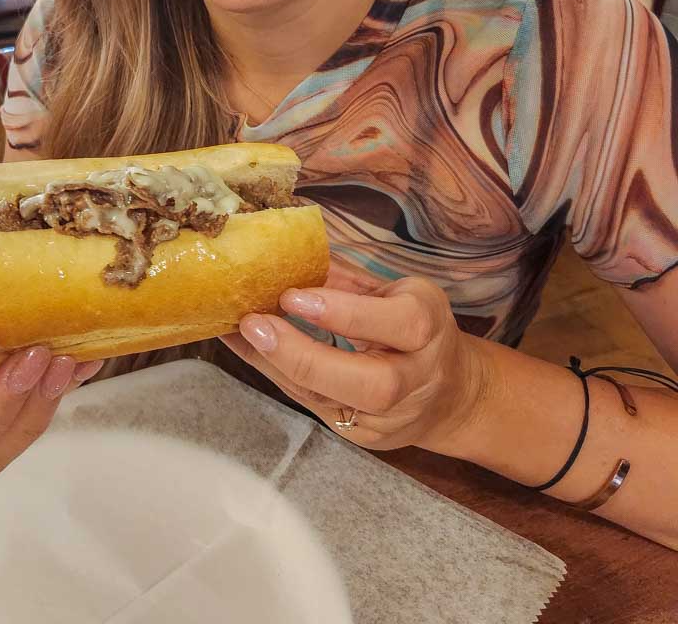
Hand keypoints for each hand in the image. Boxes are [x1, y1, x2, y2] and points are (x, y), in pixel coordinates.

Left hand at [222, 275, 488, 452]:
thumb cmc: (415, 328)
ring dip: (278, 367)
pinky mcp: (365, 436)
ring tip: (240, 334)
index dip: (345, 312)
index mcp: (429, 326)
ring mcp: (392, 416)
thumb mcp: (396, 292)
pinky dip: (277, 375)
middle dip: (306, 356)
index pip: (400, 323)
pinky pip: (315, 407)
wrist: (452, 395)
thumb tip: (290, 254)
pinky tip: (247, 349)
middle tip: (255, 325)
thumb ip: (348, 279)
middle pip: (373, 383)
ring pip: (334, 403)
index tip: (293, 296)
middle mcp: (418, 377)